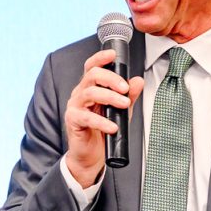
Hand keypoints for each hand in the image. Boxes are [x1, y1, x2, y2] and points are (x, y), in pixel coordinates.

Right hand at [63, 49, 144, 186]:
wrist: (91, 156)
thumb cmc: (103, 131)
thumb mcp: (121, 111)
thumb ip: (128, 96)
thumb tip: (138, 81)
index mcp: (90, 87)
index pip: (91, 66)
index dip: (100, 58)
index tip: (112, 54)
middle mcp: (80, 93)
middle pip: (91, 75)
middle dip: (111, 78)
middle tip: (125, 89)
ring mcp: (74, 106)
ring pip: (89, 93)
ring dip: (109, 97)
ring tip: (124, 105)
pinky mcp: (72, 120)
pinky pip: (85, 117)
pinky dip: (101, 121)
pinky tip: (113, 126)